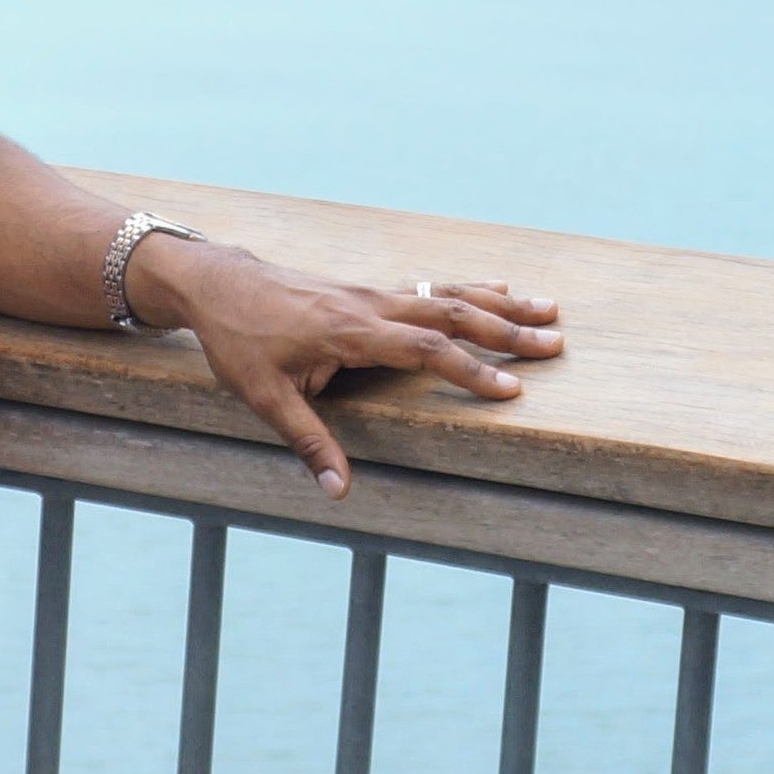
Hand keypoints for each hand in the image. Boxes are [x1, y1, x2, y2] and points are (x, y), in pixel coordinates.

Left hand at [130, 239, 561, 499]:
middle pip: (451, 313)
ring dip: (499, 304)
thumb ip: (308, 442)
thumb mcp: (263, 396)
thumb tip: (340, 491)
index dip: (470, 370)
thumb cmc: (238, 340)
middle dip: (506, 330)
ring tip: (548, 310)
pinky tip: (498, 289)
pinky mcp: (370, 291)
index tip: (512, 390)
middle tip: (556, 343)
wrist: (218, 282)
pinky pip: (431, 287)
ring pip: (448, 293)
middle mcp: (370, 306)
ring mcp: (372, 293)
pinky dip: (470, 289)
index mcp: (351, 332)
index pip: (425, 350)